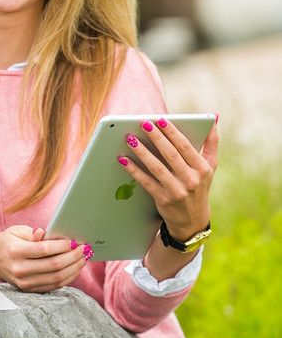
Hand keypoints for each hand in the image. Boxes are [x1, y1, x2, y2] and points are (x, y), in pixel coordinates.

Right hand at [0, 224, 86, 292]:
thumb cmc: (7, 242)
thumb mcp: (16, 231)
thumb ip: (33, 233)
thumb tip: (48, 233)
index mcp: (16, 251)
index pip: (44, 250)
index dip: (62, 246)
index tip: (75, 241)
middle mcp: (20, 269)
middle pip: (54, 266)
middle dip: (73, 257)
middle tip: (85, 249)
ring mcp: (25, 282)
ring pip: (56, 278)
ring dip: (74, 268)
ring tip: (83, 258)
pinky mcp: (29, 289)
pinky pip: (53, 286)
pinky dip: (67, 278)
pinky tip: (75, 268)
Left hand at [118, 118, 217, 239]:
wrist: (193, 219)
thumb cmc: (199, 184)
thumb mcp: (210, 166)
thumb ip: (212, 142)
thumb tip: (213, 118)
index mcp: (202, 168)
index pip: (185, 146)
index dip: (172, 132)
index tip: (160, 119)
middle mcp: (191, 179)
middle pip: (170, 154)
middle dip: (155, 137)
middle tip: (143, 123)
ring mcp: (177, 190)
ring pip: (156, 167)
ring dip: (142, 152)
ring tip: (130, 138)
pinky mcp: (163, 199)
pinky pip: (146, 181)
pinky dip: (134, 170)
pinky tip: (123, 159)